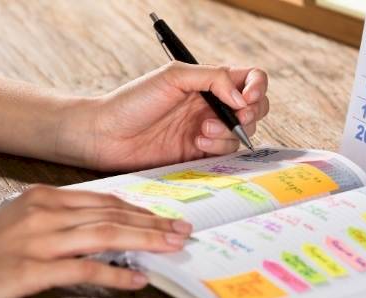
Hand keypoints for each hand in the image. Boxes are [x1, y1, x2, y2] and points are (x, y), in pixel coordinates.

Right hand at [0, 185, 191, 297]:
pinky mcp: (29, 270)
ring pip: (104, 235)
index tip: (164, 218)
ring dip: (144, 241)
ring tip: (171, 247)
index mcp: (44, 198)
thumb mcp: (25, 221)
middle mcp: (42, 214)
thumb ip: (65, 219)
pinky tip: (137, 279)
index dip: (139, 210)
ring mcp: (36, 241)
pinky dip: (115, 274)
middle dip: (152, 224)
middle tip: (180, 230)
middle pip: (111, 215)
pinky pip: (83, 269)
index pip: (104, 201)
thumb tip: (110, 224)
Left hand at [57, 62, 268, 170]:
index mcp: (209, 81)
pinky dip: (218, 147)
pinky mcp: (201, 153)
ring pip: (243, 132)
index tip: (247, 98)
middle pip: (255, 107)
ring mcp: (209, 129)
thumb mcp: (173, 76)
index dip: (257, 87)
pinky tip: (197, 142)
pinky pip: (227, 152)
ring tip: (202, 130)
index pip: (250, 78)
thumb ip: (212, 79)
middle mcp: (213, 104)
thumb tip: (241, 98)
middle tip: (236, 116)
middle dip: (250, 113)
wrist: (108, 135)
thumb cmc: (134, 101)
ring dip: (228, 131)